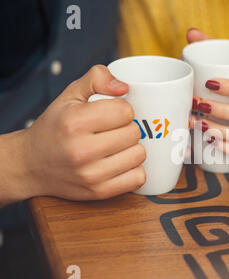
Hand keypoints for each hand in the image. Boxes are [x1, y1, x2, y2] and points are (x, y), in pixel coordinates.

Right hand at [20, 65, 145, 200]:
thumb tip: (124, 87)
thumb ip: (96, 79)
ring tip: (116, 147)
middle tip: (113, 131)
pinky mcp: (99, 192)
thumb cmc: (55, 127)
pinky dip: (134, 170)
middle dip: (128, 128)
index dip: (122, 109)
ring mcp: (91, 174)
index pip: (125, 111)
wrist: (31, 164)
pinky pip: (138, 178)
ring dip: (132, 149)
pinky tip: (120, 163)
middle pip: (134, 132)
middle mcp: (82, 150)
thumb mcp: (69, 95)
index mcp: (74, 122)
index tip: (111, 114)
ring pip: (139, 155)